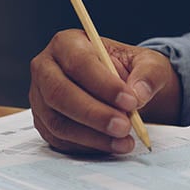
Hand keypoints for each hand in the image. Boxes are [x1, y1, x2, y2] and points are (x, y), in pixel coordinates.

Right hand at [29, 29, 180, 153]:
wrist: (121, 90)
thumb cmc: (130, 71)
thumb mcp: (148, 64)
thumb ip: (148, 75)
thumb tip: (139, 93)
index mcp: (68, 43)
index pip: (79, 62)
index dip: (103, 84)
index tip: (130, 101)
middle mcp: (46, 69)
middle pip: (59, 93)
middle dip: (94, 114)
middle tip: (124, 127)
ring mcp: (41, 98)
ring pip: (58, 121)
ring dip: (93, 136)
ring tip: (124, 140)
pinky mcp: (44, 123)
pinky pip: (61, 140)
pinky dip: (88, 146)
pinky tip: (112, 145)